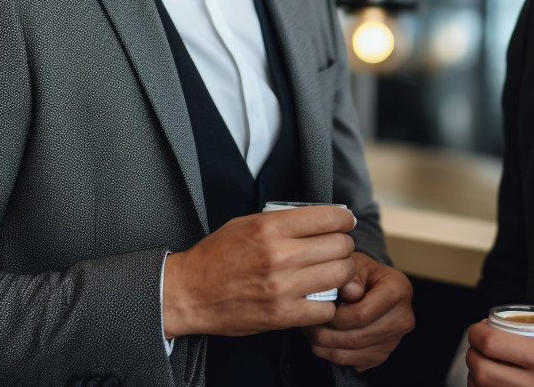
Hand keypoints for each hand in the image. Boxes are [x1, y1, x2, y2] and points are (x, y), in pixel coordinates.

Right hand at [162, 205, 356, 337]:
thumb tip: (319, 218)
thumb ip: (282, 220)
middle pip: (341, 246)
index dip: (344, 220)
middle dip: (344, 246)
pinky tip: (316, 298)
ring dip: (341, 274)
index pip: (329, 218)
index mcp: (271, 227)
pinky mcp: (282, 315)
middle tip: (337, 250)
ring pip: (340, 276)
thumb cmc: (216, 256)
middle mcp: (280, 255)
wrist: (189, 293)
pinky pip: (326, 309)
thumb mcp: (245, 223)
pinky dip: (327, 304)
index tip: (345, 224)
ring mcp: (282, 287)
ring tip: (331, 273)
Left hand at [303, 251, 414, 370]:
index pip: (361, 314)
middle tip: (307, 325)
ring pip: (352, 353)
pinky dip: (333, 354)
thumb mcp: (354, 264)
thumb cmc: (361, 273)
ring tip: (311, 332)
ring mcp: (395, 339)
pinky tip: (324, 340)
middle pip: (357, 338)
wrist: (373, 285)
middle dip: (326, 334)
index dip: (334, 316)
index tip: (318, 310)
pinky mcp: (384, 353)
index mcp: (398, 289)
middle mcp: (403, 317)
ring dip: (325, 346)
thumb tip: (350, 291)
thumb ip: (350, 275)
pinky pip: (354, 362)